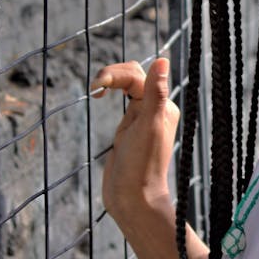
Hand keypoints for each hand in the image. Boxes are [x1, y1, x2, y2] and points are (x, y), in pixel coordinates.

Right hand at [92, 58, 180, 233]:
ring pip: (127, 85)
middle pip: (132, 75)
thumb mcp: (147, 126)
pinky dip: (110, 91)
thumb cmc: (141, 165)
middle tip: (95, 88)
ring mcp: (141, 118)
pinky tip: (99, 96)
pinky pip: (122, 99)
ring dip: (110, 80)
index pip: (137, 75)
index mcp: (162, 106)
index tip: (97, 86)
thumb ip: (155, 93)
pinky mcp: (129, 128)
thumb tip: (163, 60)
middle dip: (112, 74)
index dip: (115, 75)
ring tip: (96, 90)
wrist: (132, 198)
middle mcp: (154, 109)